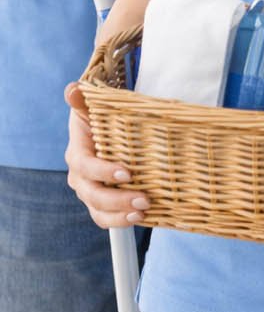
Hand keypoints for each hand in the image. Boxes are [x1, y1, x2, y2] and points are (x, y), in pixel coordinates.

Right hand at [64, 84, 147, 227]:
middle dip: (117, 200)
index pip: (84, 166)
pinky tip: (142, 218)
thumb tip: (72, 90)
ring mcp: (90, 191)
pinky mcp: (101, 203)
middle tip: (144, 199)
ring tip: (143, 212)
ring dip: (120, 216)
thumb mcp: (93, 106)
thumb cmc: (102, 118)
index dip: (103, 172)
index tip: (127, 173)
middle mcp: (80, 176)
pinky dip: (122, 221)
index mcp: (77, 152)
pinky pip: (107, 218)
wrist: (110, 131)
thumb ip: (82, 99)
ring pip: (98, 211)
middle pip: (92, 194)